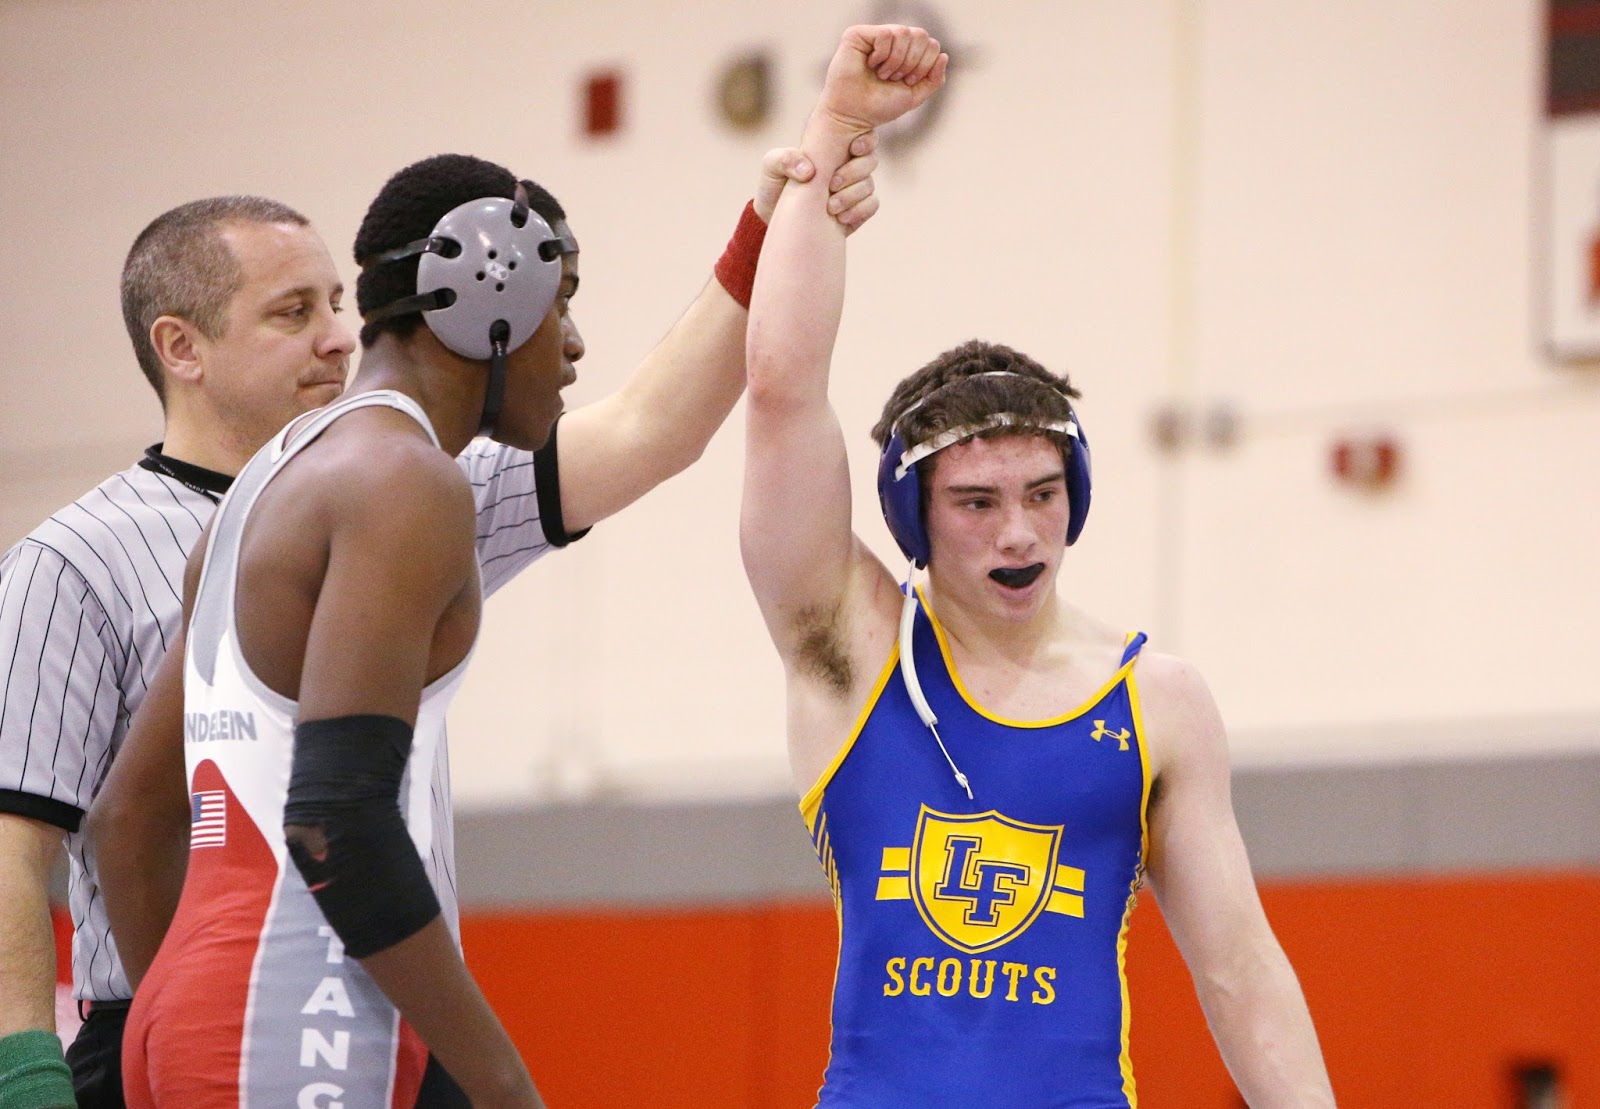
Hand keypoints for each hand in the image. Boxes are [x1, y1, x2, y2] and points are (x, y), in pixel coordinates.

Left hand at [755, 132, 879, 234]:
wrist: (775, 220)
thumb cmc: (773, 186)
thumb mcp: (771, 166)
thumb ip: (786, 159)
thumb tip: (809, 171)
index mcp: (832, 149)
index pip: (862, 137)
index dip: (866, 141)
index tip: (854, 149)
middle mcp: (847, 165)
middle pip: (870, 160)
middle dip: (854, 172)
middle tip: (832, 184)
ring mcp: (853, 188)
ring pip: (869, 185)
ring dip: (852, 195)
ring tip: (830, 207)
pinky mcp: (856, 210)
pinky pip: (872, 205)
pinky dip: (860, 211)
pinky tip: (841, 218)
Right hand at [818, 24, 947, 131]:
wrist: (854, 116)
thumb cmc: (879, 106)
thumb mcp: (915, 95)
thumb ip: (934, 79)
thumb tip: (944, 55)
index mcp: (907, 52)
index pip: (932, 45)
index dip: (925, 65)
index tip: (907, 81)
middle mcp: (893, 40)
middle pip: (921, 35)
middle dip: (912, 62)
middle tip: (895, 78)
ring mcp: (876, 36)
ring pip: (904, 32)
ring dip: (896, 60)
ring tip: (882, 74)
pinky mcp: (858, 34)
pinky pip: (886, 34)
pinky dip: (882, 55)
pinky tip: (871, 64)